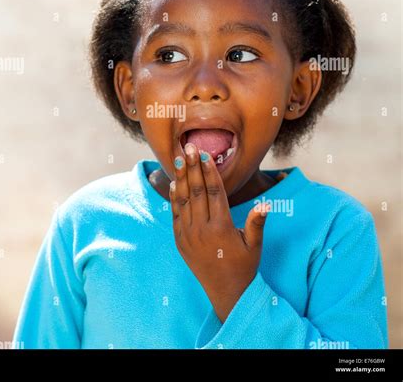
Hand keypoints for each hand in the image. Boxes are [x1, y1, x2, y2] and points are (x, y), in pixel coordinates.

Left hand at [169, 142, 270, 322]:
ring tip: (178, 158)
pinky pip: (175, 214)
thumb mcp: (254, 245)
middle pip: (197, 191)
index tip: (206, 154)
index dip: (210, 171)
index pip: (215, 192)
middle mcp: (202, 229)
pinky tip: (174, 182)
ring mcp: (188, 235)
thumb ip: (256, 223)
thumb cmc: (244, 266)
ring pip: (183, 200)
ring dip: (181, 177)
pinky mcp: (179, 240)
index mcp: (222, 227)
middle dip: (193, 167)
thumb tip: (266, 204)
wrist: (225, 292)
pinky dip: (173, 197)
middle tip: (189, 147)